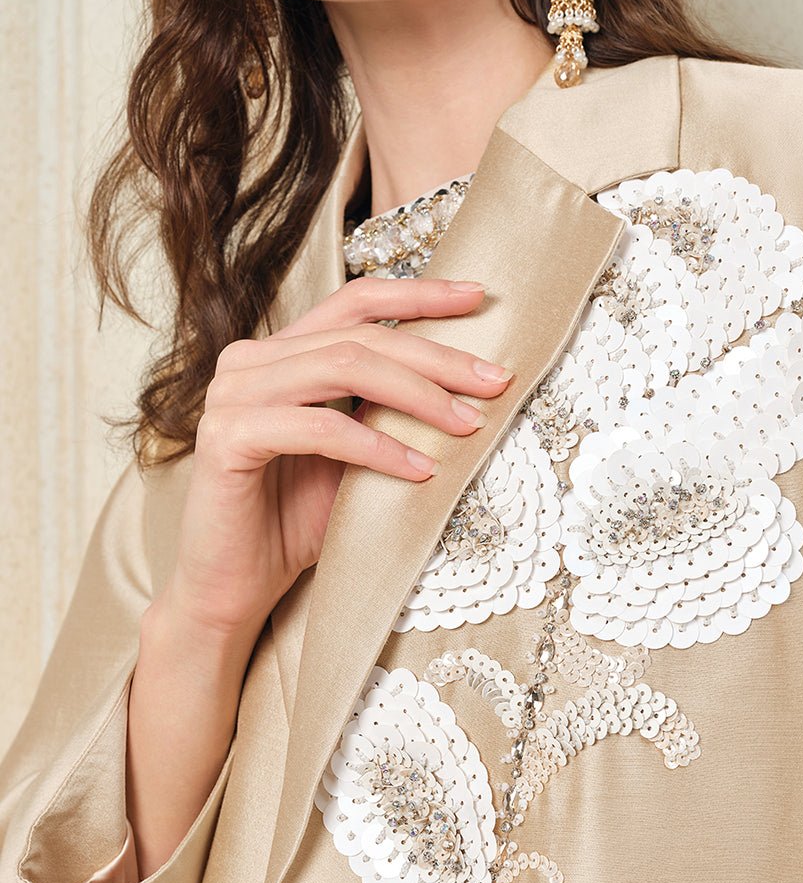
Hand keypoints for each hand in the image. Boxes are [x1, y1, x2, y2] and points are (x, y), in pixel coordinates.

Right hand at [158, 275, 511, 638]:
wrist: (237, 587)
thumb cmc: (297, 524)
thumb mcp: (358, 457)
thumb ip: (388, 411)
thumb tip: (467, 381)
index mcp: (281, 354)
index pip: (355, 302)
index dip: (418, 295)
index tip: (479, 297)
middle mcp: (250, 362)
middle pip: (360, 336)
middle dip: (438, 358)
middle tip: (496, 382)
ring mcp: (232, 395)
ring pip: (341, 367)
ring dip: (417, 396)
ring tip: (467, 426)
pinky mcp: (226, 438)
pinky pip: (318, 427)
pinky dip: (376, 447)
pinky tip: (419, 470)